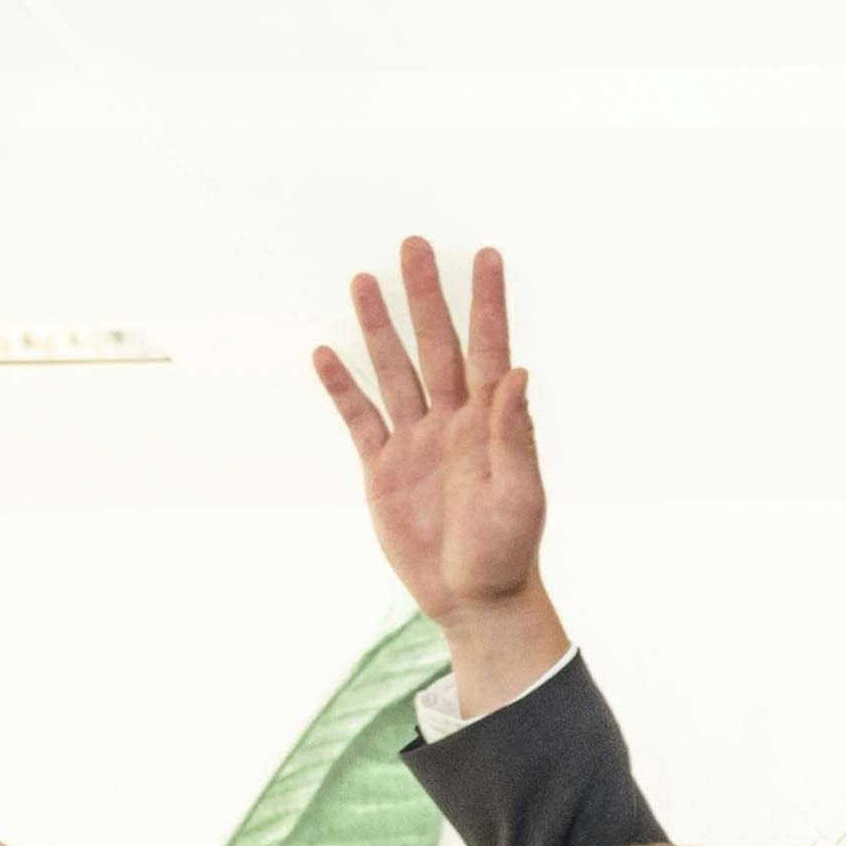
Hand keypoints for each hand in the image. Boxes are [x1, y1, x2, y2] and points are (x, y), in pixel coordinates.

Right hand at [317, 235, 570, 717]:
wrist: (474, 599)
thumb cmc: (510, 550)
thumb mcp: (520, 493)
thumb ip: (516, 433)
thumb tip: (518, 372)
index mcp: (491, 423)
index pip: (488, 349)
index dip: (487, 303)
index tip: (487, 256)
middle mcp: (452, 421)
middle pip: (434, 346)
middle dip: (424, 297)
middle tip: (413, 246)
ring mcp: (415, 441)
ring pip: (393, 371)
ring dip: (378, 328)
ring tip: (362, 281)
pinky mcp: (382, 468)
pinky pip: (358, 418)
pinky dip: (341, 387)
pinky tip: (324, 353)